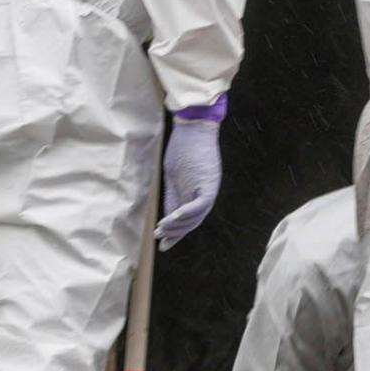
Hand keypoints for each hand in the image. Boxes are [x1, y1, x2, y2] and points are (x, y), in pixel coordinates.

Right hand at [157, 98, 225, 249]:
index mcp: (198, 193)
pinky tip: (171, 219)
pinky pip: (198, 204)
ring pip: (196, 217)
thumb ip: (173, 196)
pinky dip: (185, 214)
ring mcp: (208, 189)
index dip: (176, 233)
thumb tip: (167, 217)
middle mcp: (206, 194)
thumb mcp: (174, 176)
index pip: (189, 219)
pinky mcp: (208, 183)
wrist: (194, 126)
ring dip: (178, 226)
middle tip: (161, 241)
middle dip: (176, 234)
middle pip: (193, 222)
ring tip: (162, 230)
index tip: (164, 244)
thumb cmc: (183, 147)